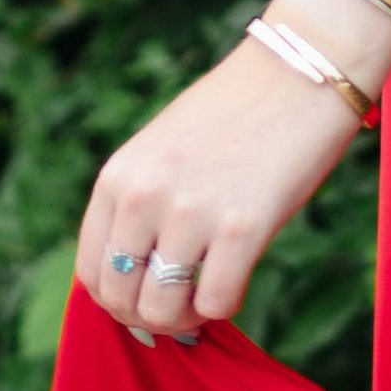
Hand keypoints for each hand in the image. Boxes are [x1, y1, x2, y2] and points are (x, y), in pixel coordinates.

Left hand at [75, 28, 365, 349]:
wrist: (299, 71)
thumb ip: (141, 204)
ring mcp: (191, 212)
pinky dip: (222, 306)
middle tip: (179, 306)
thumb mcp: (163, 150)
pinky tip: (236, 278)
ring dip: (183, 318)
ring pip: (161, 311)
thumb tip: (136, 277)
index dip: (116, 300)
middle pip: (120, 299)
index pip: (91, 271)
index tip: (146, 297)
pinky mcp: (243, 226)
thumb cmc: (235, 112)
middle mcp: (145, 196)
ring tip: (204, 298)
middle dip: (148, 317)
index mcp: (119, 176)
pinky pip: (214, 303)